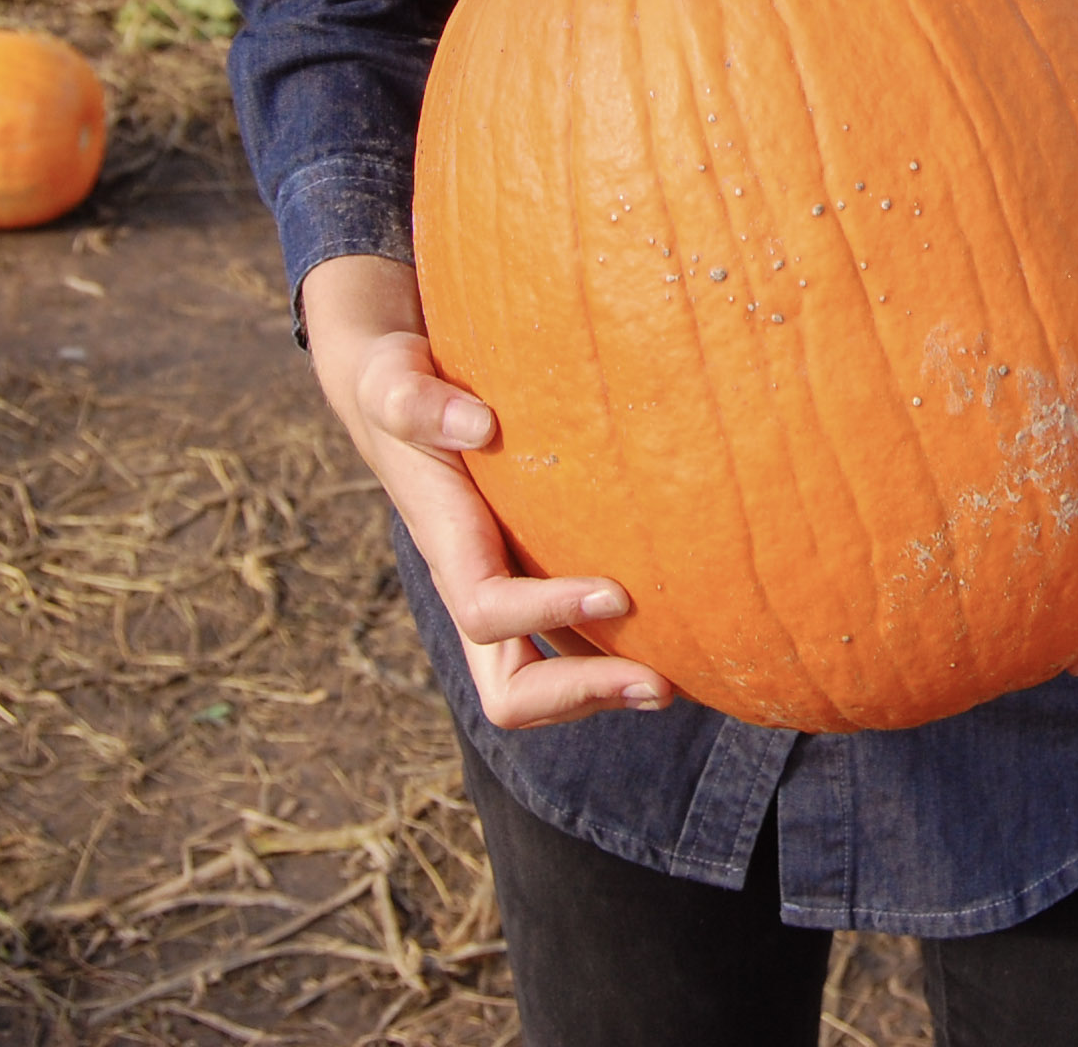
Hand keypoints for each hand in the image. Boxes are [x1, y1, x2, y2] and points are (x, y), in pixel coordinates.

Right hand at [301, 254, 674, 727]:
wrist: (398, 395)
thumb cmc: (399, 386)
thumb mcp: (392, 382)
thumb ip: (416, 402)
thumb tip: (478, 424)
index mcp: (447, 546)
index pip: (487, 612)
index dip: (547, 614)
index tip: (617, 594)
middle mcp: (476, 585)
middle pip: (512, 688)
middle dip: (580, 695)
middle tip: (659, 682)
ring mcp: (507, 589)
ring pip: (548, 676)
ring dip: (608, 686)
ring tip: (684, 675)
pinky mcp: (535, 574)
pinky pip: (573, 639)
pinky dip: (619, 648)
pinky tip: (684, 626)